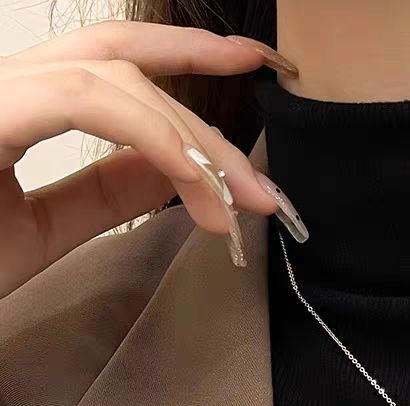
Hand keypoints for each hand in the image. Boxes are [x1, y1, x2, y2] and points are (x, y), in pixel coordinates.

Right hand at [0, 21, 296, 297]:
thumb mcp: (48, 225)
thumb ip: (108, 192)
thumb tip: (181, 170)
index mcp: (17, 104)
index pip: (110, 63)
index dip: (183, 59)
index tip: (249, 68)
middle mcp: (4, 82)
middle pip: (122, 61)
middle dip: (208, 104)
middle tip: (267, 172)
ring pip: (115, 80)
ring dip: (193, 138)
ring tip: (244, 198)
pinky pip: (87, 101)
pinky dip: (156, 138)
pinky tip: (199, 181)